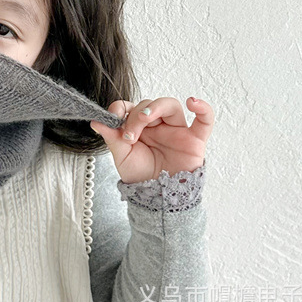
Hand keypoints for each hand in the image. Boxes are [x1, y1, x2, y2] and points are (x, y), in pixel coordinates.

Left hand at [89, 97, 213, 182]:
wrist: (158, 198)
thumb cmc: (141, 175)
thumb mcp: (122, 156)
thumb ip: (111, 137)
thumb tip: (95, 121)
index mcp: (140, 126)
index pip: (131, 106)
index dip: (122, 107)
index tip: (113, 115)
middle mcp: (158, 125)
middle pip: (149, 104)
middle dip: (136, 115)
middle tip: (129, 134)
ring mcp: (177, 131)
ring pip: (171, 105)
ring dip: (156, 107)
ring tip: (145, 119)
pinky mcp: (194, 140)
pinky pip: (205, 121)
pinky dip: (204, 109)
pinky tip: (192, 102)